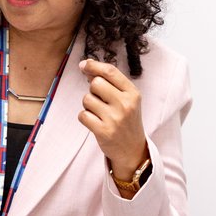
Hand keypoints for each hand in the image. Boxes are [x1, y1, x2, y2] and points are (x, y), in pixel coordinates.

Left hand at [77, 59, 148, 181]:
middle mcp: (125, 104)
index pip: (110, 71)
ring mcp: (115, 118)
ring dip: (88, 105)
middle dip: (93, 90)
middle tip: (100, 101)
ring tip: (99, 114)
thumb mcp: (126, 100)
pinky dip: (85, 118)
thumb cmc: (126, 121)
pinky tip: (95, 123)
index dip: (93, 66)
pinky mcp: (103, 131)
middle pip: (96, 83)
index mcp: (132, 93)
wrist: (132, 150)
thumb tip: (87, 66)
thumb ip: (109, 82)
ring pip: (87, 99)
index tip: (84, 65)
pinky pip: (83, 115)